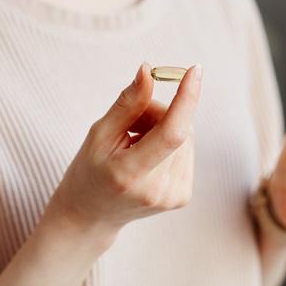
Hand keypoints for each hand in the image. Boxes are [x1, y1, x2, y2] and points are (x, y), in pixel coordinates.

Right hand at [44, 62, 201, 235]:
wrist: (91, 215)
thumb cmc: (90, 169)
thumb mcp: (99, 133)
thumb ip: (128, 103)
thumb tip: (149, 70)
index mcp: (131, 175)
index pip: (171, 134)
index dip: (186, 99)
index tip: (195, 70)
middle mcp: (158, 190)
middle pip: (177, 127)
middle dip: (157, 112)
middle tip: (130, 122)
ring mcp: (174, 197)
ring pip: (185, 135)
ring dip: (163, 127)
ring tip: (135, 142)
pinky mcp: (183, 196)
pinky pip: (187, 149)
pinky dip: (170, 142)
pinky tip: (147, 155)